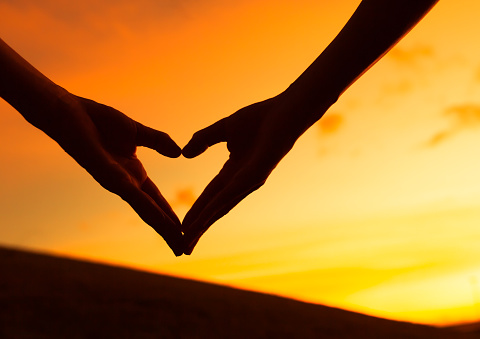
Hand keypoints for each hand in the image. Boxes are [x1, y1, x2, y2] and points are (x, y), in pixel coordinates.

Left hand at [43, 93, 183, 255]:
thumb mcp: (137, 131)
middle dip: (168, 232)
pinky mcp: (108, 176)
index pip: (156, 200)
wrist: (69, 110)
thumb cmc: (96, 120)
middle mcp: (125, 183)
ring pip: (145, 211)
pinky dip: (151, 211)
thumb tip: (179, 152)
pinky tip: (162, 222)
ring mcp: (117, 182)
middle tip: (183, 251)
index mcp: (132, 173)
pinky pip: (134, 197)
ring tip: (178, 245)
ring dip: (163, 229)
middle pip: (152, 212)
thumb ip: (158, 141)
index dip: (170, 215)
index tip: (185, 230)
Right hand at [181, 92, 327, 253]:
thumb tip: (185, 154)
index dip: (196, 211)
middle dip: (199, 228)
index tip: (181, 227)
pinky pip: (231, 193)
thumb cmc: (261, 118)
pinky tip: (204, 219)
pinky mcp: (256, 174)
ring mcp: (249, 180)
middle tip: (184, 248)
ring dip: (204, 224)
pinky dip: (216, 206)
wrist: (286, 110)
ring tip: (189, 240)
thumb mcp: (223, 128)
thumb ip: (203, 139)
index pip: (210, 195)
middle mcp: (241, 180)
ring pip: (222, 206)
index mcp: (234, 171)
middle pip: (215, 208)